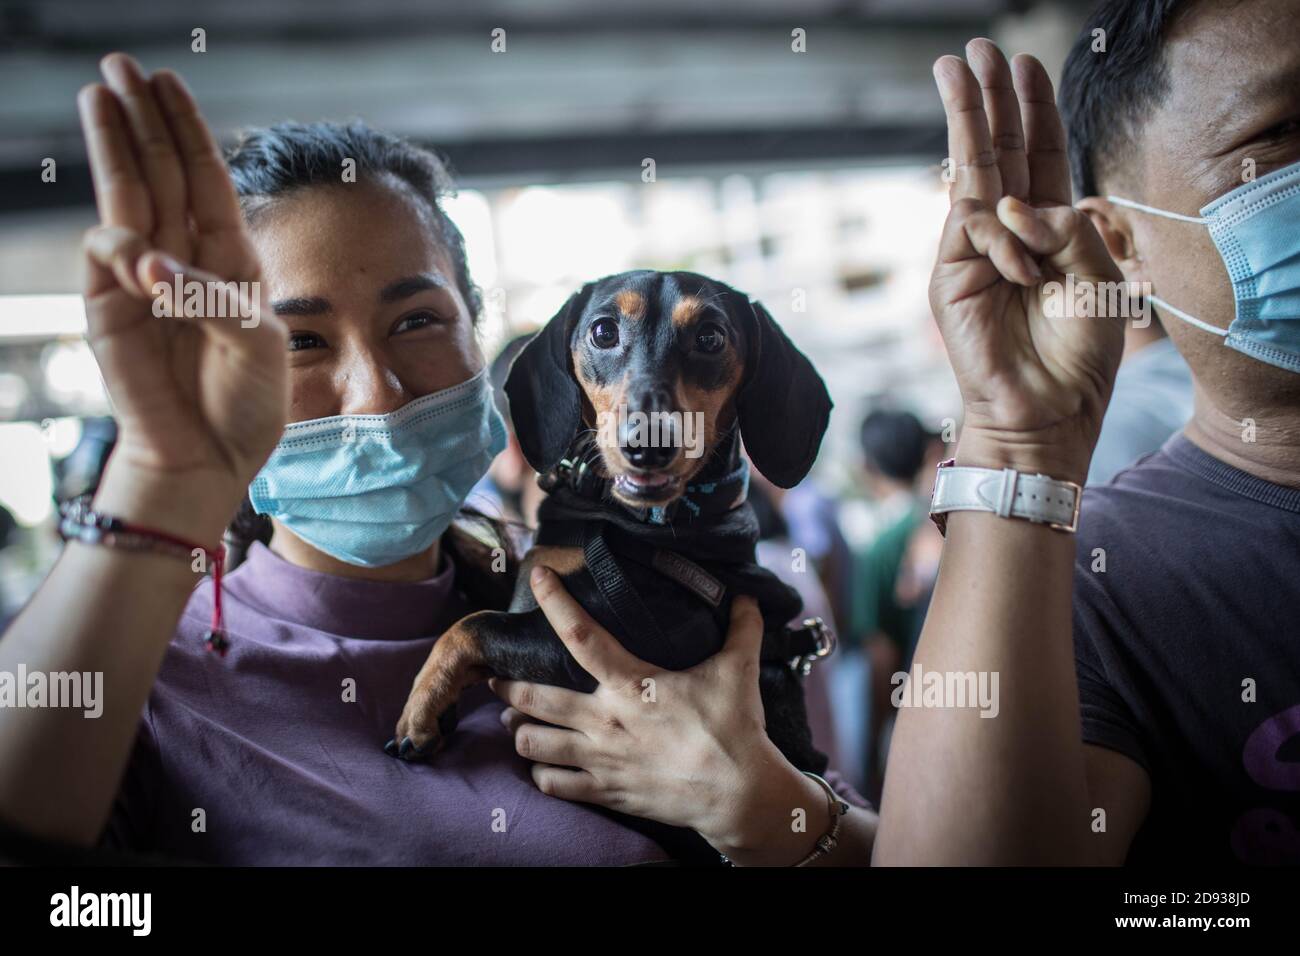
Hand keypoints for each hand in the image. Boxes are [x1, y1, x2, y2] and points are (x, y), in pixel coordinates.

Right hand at [77, 54, 287, 539]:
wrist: (210, 459)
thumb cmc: (246, 404)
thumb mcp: (257, 345)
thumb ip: (214, 299)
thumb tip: (152, 265)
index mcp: (228, 261)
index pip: (203, 181)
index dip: (187, 132)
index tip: (169, 82)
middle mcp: (183, 261)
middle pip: (158, 175)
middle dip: (142, 120)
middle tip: (120, 65)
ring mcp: (141, 282)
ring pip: (125, 200)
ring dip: (115, 148)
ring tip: (100, 93)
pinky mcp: (109, 310)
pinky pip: (107, 258)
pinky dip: (121, 247)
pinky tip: (138, 255)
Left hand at [491, 566, 827, 863]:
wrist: (738, 794)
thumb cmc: (735, 729)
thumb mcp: (739, 670)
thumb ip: (742, 629)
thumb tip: (748, 596)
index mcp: (632, 685)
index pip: (582, 635)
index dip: (555, 603)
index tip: (536, 578)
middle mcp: (606, 721)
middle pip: (535, 699)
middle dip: (507, 686)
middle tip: (495, 677)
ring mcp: (601, 760)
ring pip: (533, 745)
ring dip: (518, 730)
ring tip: (514, 720)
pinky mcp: (606, 792)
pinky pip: (553, 785)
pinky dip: (540, 773)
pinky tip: (542, 764)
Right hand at [930, 40, 1124, 483]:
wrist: (1047, 413)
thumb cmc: (1078, 355)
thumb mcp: (1098, 277)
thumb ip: (1067, 229)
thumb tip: (1012, 204)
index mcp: (1047, 232)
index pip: (1036, 159)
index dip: (1031, 112)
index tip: (1023, 65)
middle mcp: (1007, 236)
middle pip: (994, 154)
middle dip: (985, 99)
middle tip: (972, 51)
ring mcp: (973, 254)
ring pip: (968, 175)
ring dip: (968, 116)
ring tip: (961, 68)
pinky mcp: (950, 277)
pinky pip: (973, 228)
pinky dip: (1003, 237)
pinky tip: (1021, 265)